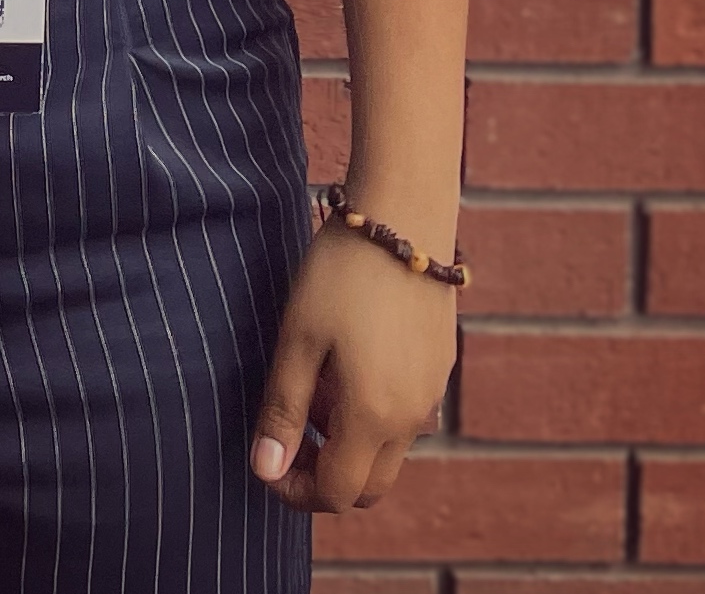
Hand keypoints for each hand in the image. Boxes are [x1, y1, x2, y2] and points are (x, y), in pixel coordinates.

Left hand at [249, 215, 456, 512]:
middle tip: (287, 433)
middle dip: (323, 475)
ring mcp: (432, 391)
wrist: (404, 212)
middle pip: (368, 485)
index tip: (266, 461)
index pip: (336, 492)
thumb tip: (265, 471)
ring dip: (347, 441)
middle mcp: (412, 417)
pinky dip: (372, 413)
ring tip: (312, 383)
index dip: (295, 491)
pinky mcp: (439, 364)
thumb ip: (282, 410)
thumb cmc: (341, 273)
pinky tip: (346, 360)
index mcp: (374, 417)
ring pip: (387, 450)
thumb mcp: (299, 337)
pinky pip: (405, 415)